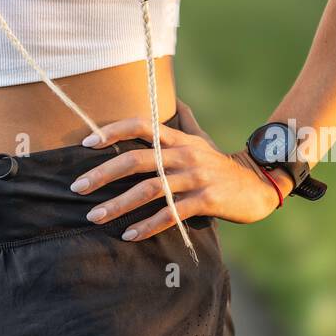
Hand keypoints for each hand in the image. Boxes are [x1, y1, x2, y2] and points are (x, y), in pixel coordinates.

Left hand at [70, 110, 281, 239]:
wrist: (259, 185)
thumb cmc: (219, 165)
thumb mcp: (199, 140)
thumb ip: (180, 124)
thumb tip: (174, 100)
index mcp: (178, 139)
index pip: (141, 125)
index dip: (113, 131)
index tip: (86, 143)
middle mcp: (184, 155)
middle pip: (136, 160)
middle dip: (102, 174)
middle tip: (77, 187)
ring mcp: (195, 178)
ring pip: (149, 190)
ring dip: (118, 204)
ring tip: (93, 217)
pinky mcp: (206, 201)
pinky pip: (170, 214)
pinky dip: (147, 225)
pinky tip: (129, 235)